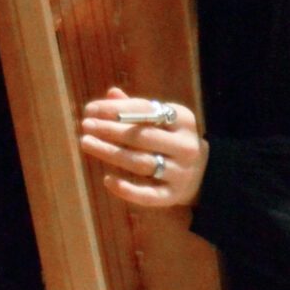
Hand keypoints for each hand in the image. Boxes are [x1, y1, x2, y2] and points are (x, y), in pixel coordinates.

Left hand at [80, 87, 208, 207]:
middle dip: (110, 130)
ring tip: (86, 143)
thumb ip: (137, 108)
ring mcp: (179, 172)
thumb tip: (110, 93)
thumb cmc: (172, 137)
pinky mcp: (172, 195)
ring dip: (111, 153)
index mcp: (183, 119)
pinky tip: (107, 179)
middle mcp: (184, 145)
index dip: (116, 109)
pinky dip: (126, 189)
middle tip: (86, 125)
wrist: (203, 172)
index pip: (146, 110)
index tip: (90, 109)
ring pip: (141, 163)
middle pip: (142, 137)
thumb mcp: (162, 119)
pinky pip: (147, 195)